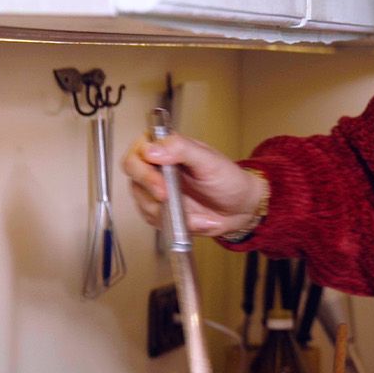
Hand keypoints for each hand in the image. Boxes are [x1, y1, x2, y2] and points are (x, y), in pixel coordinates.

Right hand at [123, 131, 265, 238]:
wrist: (240, 208)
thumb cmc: (227, 179)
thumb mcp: (208, 160)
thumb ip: (181, 149)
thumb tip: (152, 150)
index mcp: (166, 148)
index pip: (138, 151)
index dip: (144, 168)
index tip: (161, 182)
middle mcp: (156, 168)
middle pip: (134, 176)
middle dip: (151, 190)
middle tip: (168, 198)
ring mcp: (155, 191)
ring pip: (143, 202)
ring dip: (168, 211)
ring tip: (194, 214)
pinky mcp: (160, 212)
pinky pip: (154, 220)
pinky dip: (175, 224)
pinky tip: (193, 220)